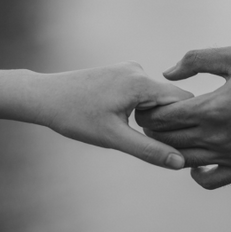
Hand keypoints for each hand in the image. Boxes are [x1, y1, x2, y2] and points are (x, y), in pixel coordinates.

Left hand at [29, 62, 192, 168]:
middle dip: (167, 121)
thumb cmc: (75, 117)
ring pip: (156, 96)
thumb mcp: (114, 138)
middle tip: (151, 142)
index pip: (184, 100)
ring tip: (129, 130)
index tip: (180, 143)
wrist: (44, 96)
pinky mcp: (120, 72)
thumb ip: (149, 150)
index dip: (186, 122)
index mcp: (141, 82)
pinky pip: (142, 91)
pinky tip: (120, 119)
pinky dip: (141, 107)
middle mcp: (138, 70)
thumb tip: (180, 163)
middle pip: (170, 98)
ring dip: (152, 115)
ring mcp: (128, 69)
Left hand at [135, 46, 230, 188]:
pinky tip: (195, 160)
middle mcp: (218, 137)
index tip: (146, 105)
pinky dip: (195, 173)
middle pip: (168, 140)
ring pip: (183, 160)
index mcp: (213, 108)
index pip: (162, 118)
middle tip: (151, 119)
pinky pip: (209, 180)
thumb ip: (196, 60)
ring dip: (169, 149)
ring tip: (168, 135)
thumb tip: (168, 73)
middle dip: (153, 130)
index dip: (148, 112)